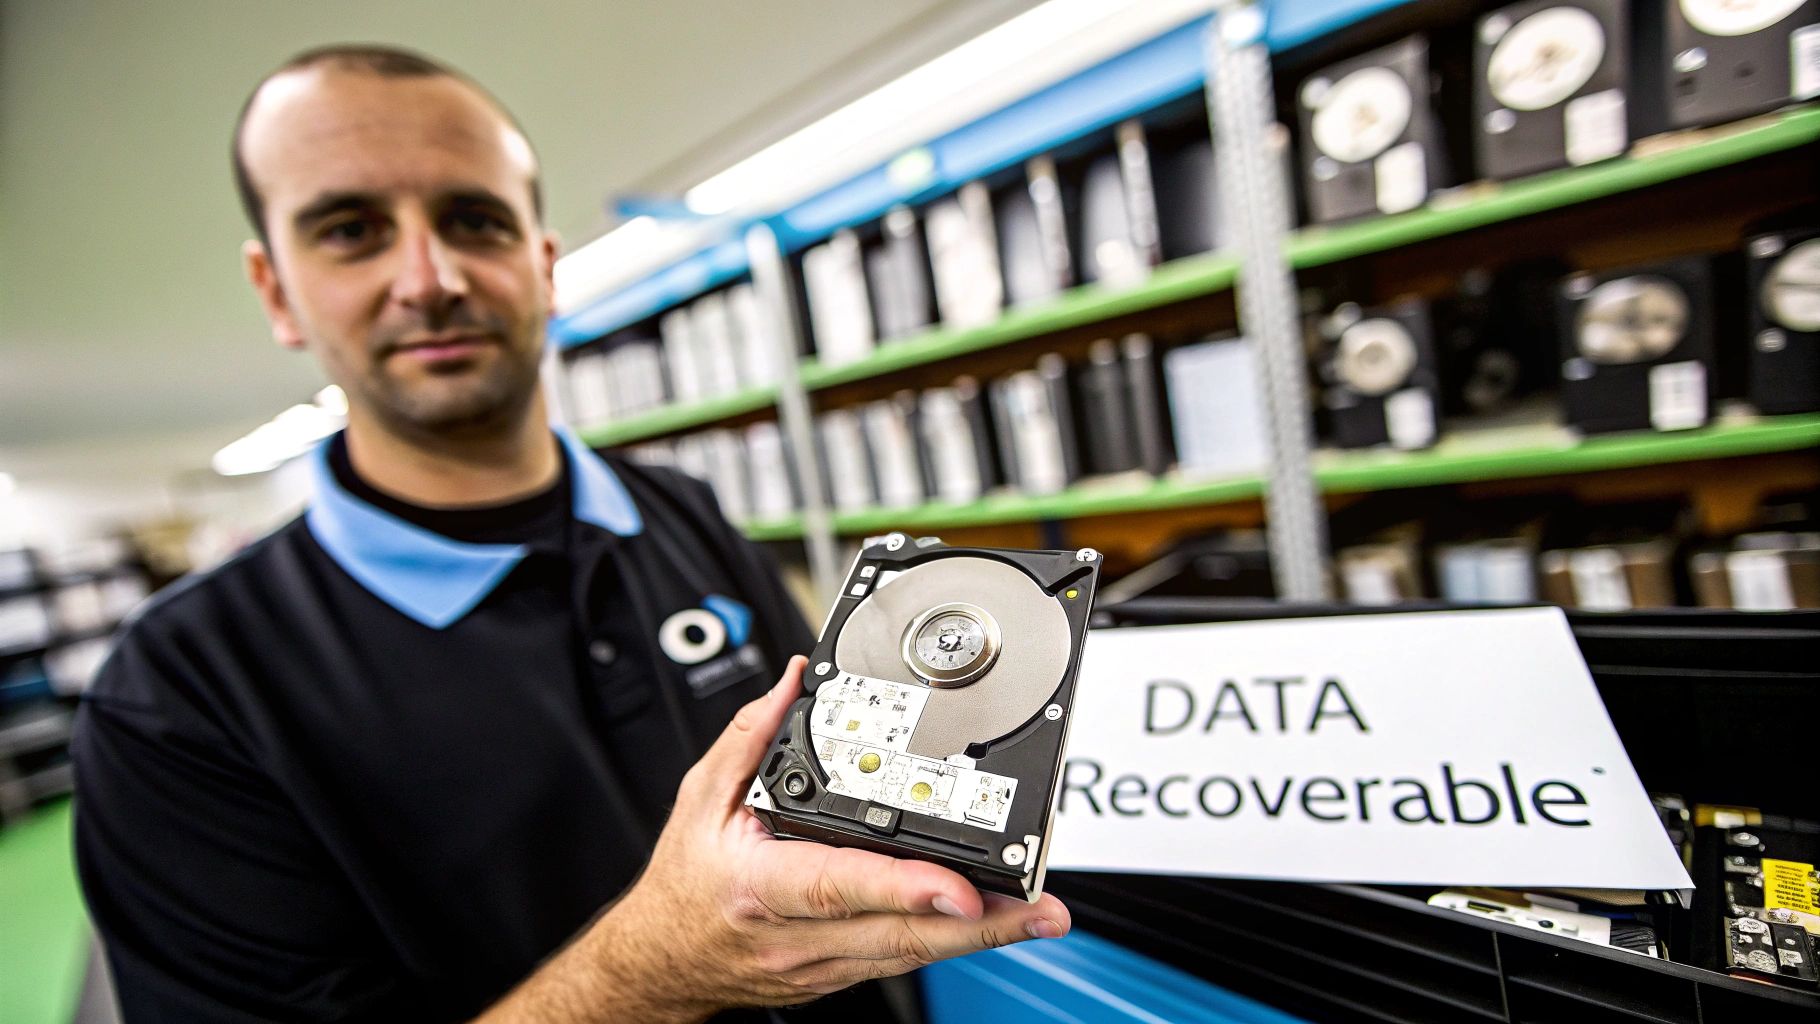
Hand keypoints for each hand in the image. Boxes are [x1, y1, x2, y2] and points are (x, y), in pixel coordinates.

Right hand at [612, 655, 1069, 1016]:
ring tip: (1038, 912)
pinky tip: (997, 922)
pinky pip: (907, 955)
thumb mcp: (700, 797)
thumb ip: (752, 735)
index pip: (843, 887)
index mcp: (763, 887)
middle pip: (902, 935)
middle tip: (1039, 906)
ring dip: (983, 935)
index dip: (906, 889)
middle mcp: (801, 935)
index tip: (960, 886)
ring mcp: (827, 963)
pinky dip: (954, 939)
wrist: (661, 962)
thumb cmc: (684, 885)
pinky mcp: (845, 972)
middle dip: (980, 923)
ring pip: (915, 953)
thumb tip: (795, 680)